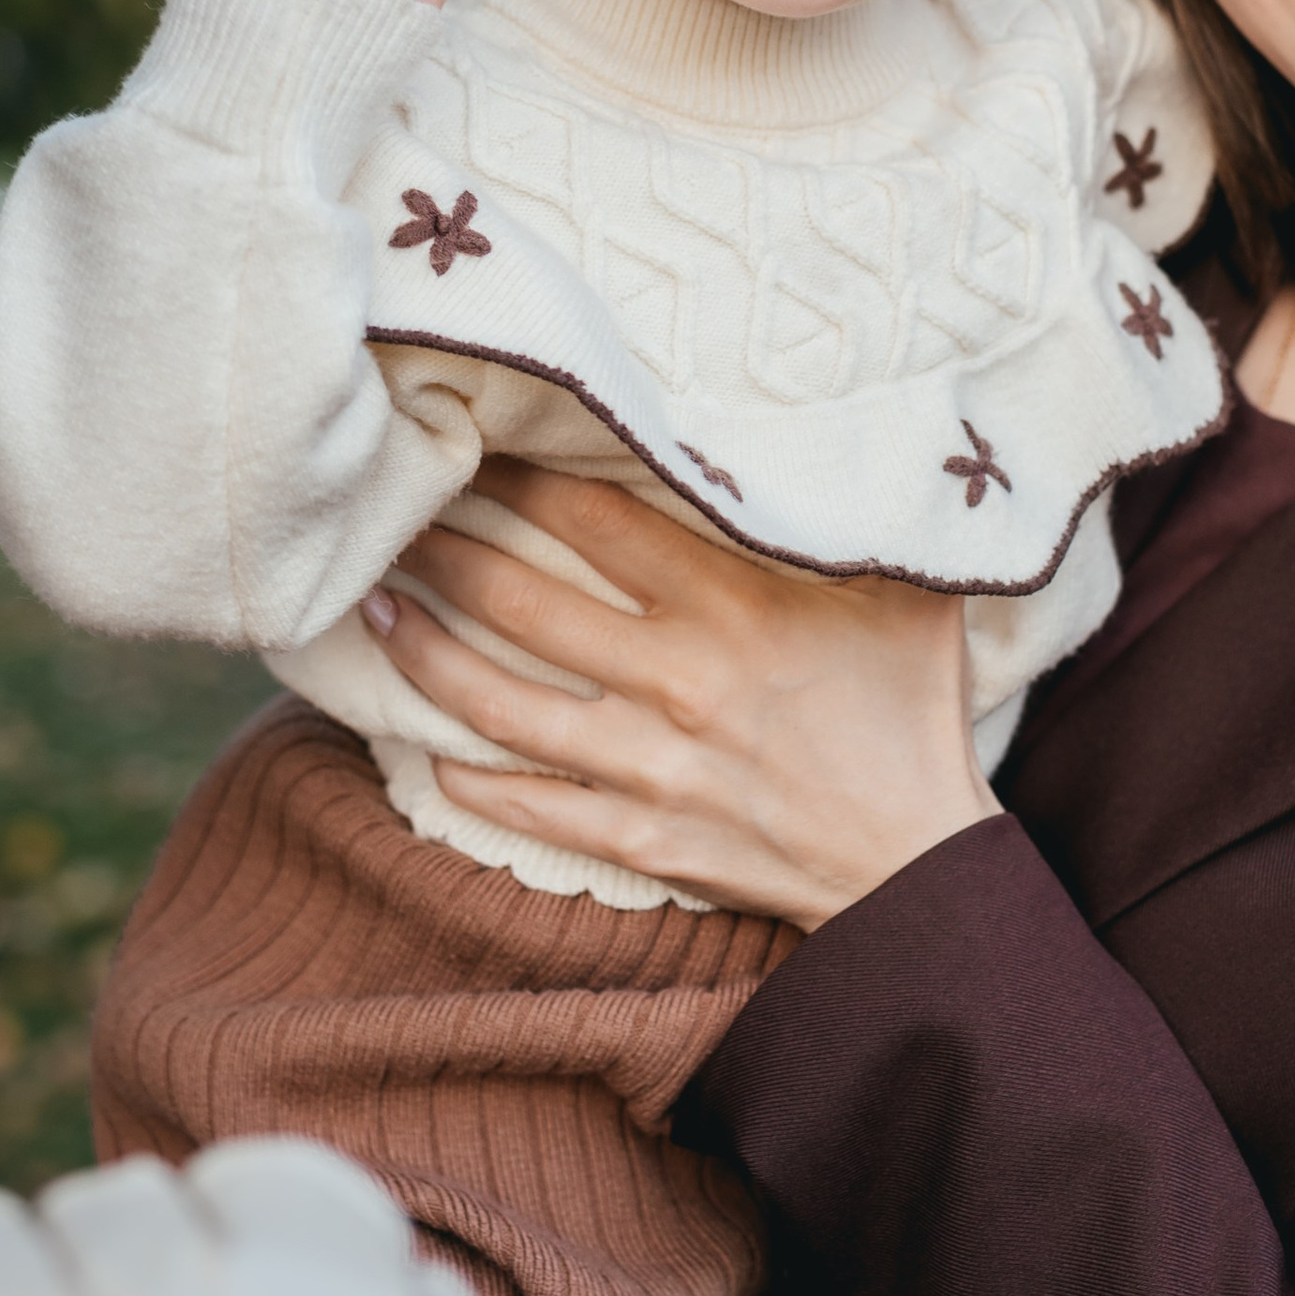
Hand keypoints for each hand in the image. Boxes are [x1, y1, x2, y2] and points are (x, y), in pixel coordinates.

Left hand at [361, 464, 1002, 928]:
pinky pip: (529, 805)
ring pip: (500, 705)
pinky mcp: (642, 838)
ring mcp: (651, 767)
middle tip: (390, 518)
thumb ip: (863, 513)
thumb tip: (842, 426)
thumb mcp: (909, 592)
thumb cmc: (911, 712)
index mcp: (735, 605)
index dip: (522, 475)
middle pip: (522, 602)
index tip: (472, 442)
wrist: (919, 868)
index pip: (597, 520)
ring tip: (374, 610)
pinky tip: (427, 750)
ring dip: (424, 654)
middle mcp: (679, 680)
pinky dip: (469, 779)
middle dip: (443, 552)